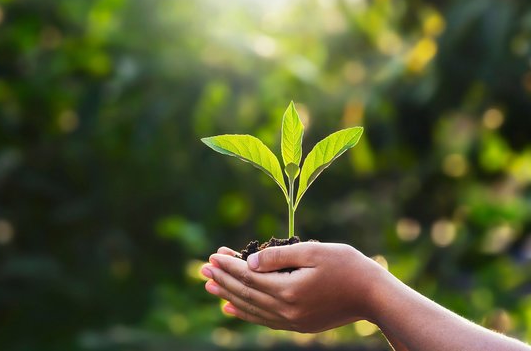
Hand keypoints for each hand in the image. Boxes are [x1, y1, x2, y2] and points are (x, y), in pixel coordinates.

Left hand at [201, 242, 385, 332]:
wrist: (374, 296)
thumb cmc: (347, 266)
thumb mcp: (313, 251)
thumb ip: (279, 257)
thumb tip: (249, 262)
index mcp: (288, 289)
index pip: (248, 276)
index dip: (228, 265)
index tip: (212, 256)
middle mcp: (286, 309)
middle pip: (245, 293)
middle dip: (222, 280)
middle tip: (203, 269)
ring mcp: (292, 320)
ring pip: (251, 308)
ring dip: (228, 296)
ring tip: (210, 287)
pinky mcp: (298, 325)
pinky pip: (264, 320)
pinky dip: (245, 313)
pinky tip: (231, 309)